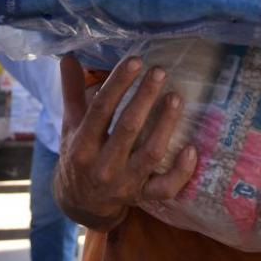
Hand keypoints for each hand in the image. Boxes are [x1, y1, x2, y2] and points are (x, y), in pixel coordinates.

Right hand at [53, 54, 197, 230]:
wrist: (80, 203)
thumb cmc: (78, 156)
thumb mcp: (70, 126)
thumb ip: (71, 92)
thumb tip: (69, 57)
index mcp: (82, 145)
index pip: (101, 110)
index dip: (118, 84)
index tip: (134, 61)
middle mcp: (103, 165)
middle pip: (128, 129)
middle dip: (144, 98)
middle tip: (159, 71)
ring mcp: (125, 183)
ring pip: (150, 154)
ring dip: (165, 125)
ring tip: (176, 97)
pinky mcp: (143, 197)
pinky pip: (165, 188)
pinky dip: (181, 172)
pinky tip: (192, 149)